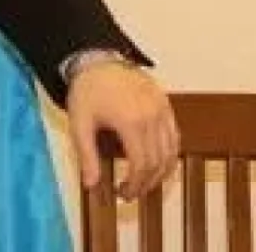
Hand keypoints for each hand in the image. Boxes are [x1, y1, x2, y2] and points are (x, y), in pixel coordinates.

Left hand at [67, 61, 178, 199]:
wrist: (96, 61)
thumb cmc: (87, 92)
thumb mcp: (80, 124)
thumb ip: (87, 156)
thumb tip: (90, 184)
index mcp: (130, 121)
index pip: (141, 165)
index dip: (134, 185)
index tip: (123, 194)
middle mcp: (152, 115)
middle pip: (158, 161)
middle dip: (146, 183)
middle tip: (132, 193)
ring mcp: (162, 108)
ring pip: (172, 151)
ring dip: (161, 172)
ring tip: (144, 182)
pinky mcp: (165, 103)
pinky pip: (175, 135)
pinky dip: (170, 154)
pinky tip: (157, 163)